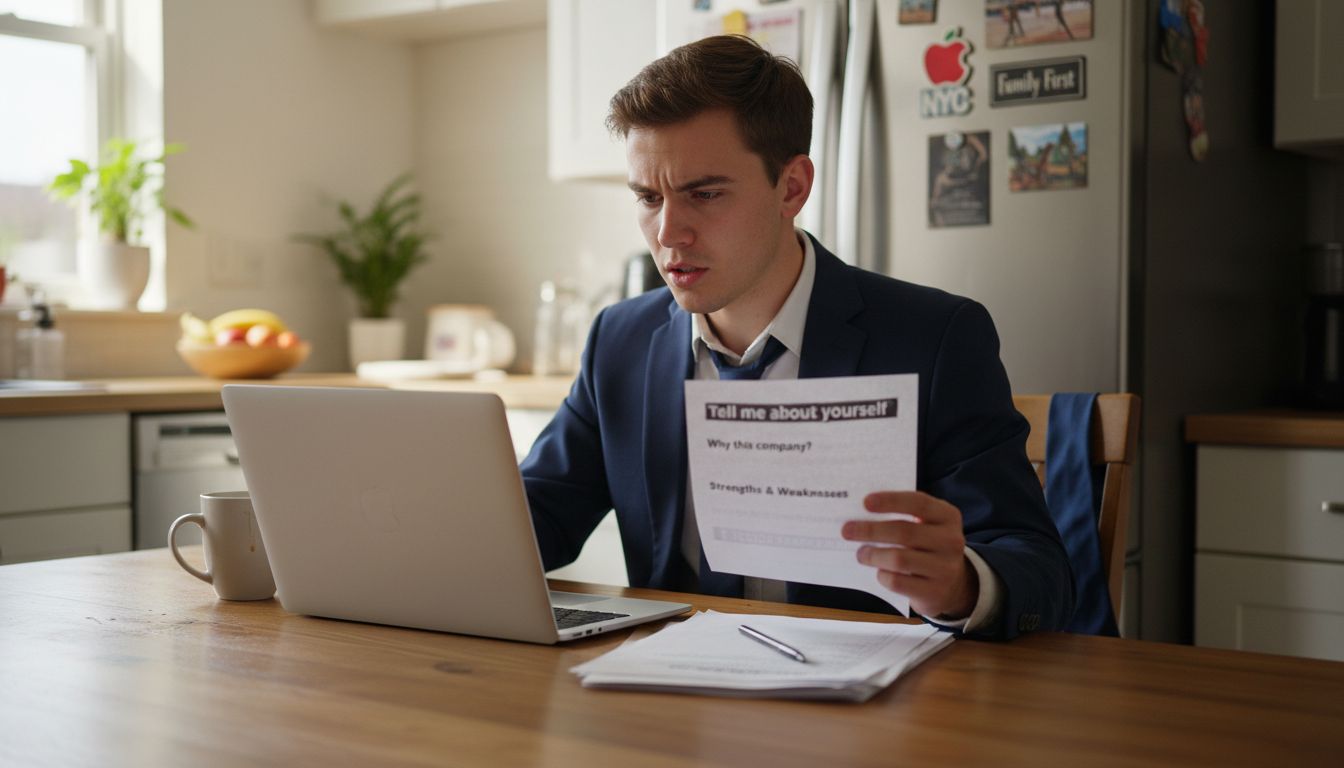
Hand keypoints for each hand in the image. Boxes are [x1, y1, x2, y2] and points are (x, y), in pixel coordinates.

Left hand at [841, 491, 978, 619]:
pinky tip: (879, 572)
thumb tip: (860, 512)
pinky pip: (899, 582)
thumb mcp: (926, 526)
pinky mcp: (935, 592)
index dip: (891, 501)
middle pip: (905, 532)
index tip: (865, 502)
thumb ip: (903, 516)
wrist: (953, 584)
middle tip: (847, 530)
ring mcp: (945, 568)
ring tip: (861, 554)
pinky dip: (883, 575)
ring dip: (873, 555)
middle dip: (871, 530)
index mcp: (948, 516)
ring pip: (899, 559)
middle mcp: (951, 540)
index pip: (919, 503)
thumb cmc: (927, 547)